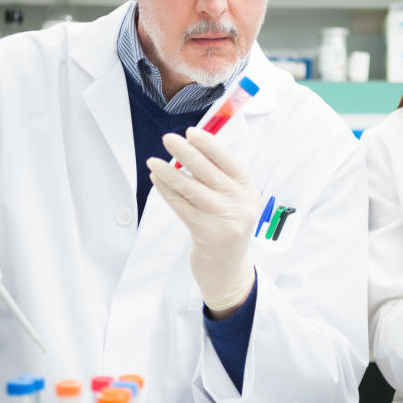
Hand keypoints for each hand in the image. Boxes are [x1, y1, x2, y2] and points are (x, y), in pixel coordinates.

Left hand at [147, 127, 259, 312]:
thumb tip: (191, 150)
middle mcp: (240, 204)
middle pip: (209, 172)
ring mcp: (225, 220)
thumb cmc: (227, 228)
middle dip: (186, 153)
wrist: (228, 270)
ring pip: (192, 189)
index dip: (210, 145)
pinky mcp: (207, 234)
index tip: (192, 133)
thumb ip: (219, 179)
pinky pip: (182, 206)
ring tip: (153, 162)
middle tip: (169, 139)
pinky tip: (157, 181)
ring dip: (170, 173)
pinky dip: (167, 192)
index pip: (230, 161)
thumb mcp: (234, 201)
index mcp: (249, 191)